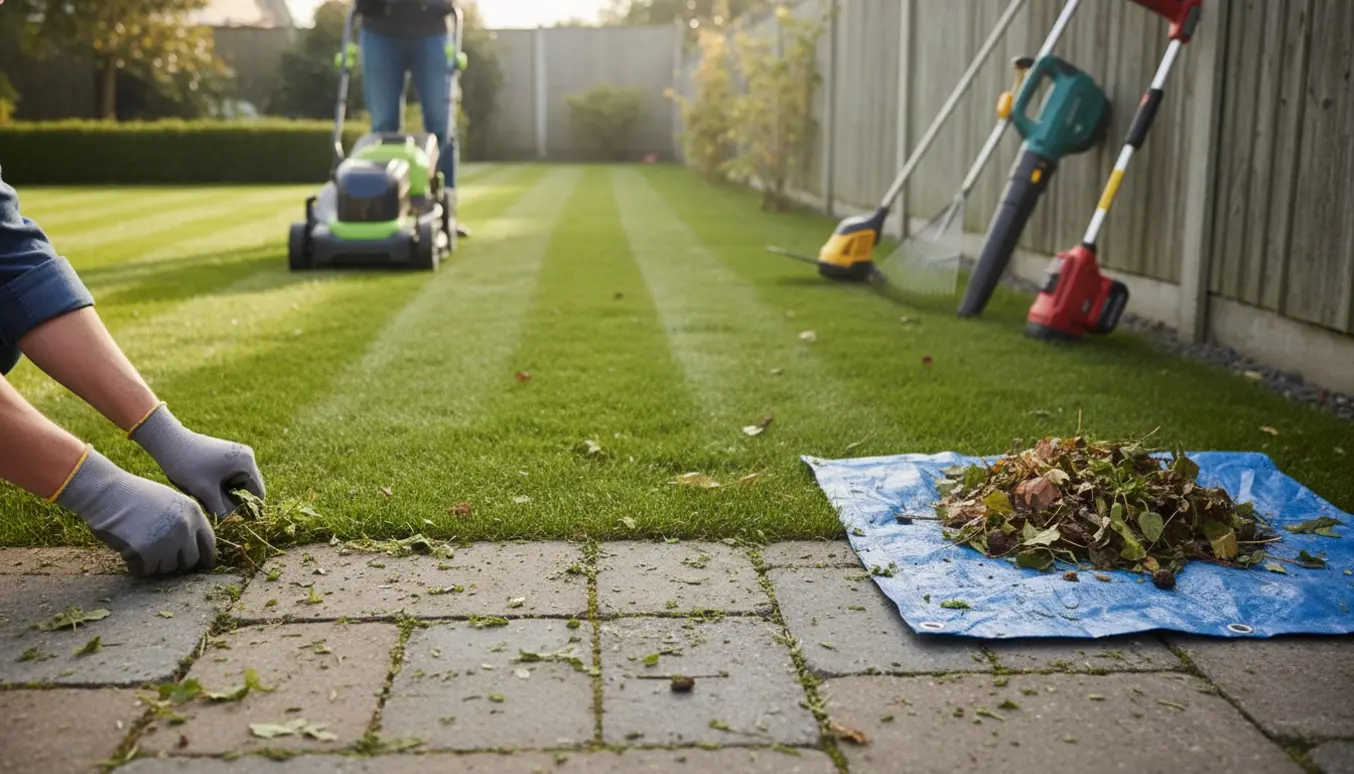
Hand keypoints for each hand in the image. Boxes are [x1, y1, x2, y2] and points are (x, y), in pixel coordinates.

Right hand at [54, 447, 216, 576]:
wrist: (107, 492)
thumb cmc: (134, 495)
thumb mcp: (170, 500)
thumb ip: (185, 520)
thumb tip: (192, 546)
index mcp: (193, 513)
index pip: (209, 542)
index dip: (207, 556)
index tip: (205, 565)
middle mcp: (184, 528)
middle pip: (190, 561)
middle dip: (178, 563)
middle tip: (164, 559)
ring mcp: (166, 541)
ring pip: (167, 568)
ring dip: (156, 564)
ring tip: (141, 549)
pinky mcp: (146, 552)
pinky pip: (146, 571)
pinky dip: (138, 567)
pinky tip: (129, 554)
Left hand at [129, 404, 265, 518]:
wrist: (169, 443)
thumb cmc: (188, 465)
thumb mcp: (206, 492)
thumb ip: (223, 511)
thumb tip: (234, 522)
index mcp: (246, 462)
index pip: (258, 493)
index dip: (248, 509)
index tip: (233, 520)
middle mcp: (246, 456)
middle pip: (249, 489)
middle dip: (235, 501)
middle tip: (216, 508)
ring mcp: (236, 455)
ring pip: (238, 484)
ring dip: (226, 494)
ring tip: (208, 496)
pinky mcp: (226, 456)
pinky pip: (230, 477)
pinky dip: (220, 486)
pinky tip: (205, 488)